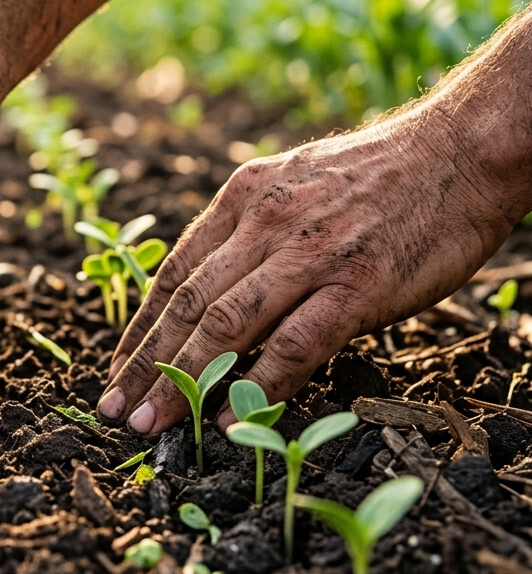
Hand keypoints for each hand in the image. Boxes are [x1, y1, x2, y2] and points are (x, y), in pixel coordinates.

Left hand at [96, 100, 519, 435]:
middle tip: (114, 409)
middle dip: (145, 364)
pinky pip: (294, 345)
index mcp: (243, 196)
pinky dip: (257, 387)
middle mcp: (264, 223)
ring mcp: (310, 254)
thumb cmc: (376, 175)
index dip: (139, 329)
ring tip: (151, 422)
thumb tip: (212, 288)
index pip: (172, 273)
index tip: (117, 369)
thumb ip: (247, 230)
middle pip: (188, 306)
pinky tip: (230, 420)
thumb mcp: (291, 181)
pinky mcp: (356, 285)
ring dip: (181, 382)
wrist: (459, 151)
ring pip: (227, 326)